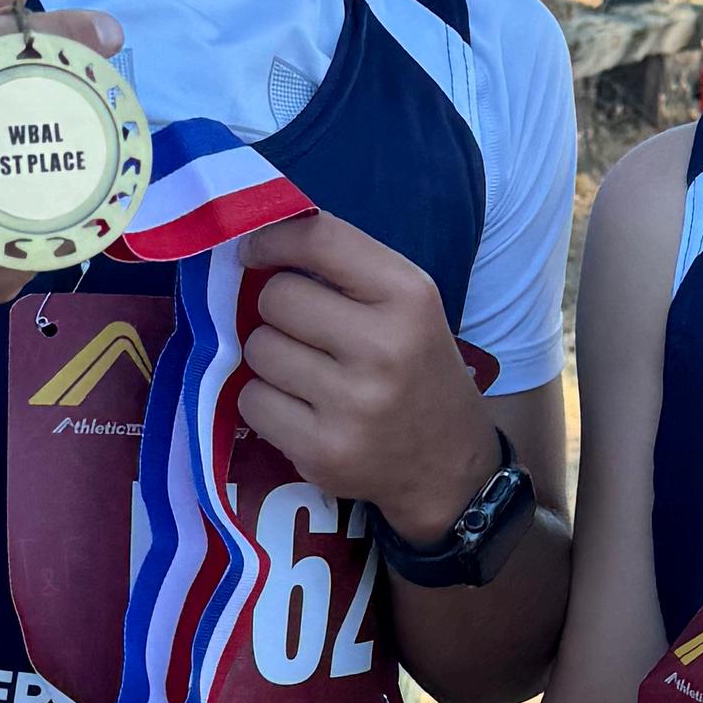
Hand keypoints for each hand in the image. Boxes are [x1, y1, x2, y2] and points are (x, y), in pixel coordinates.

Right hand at [0, 0, 126, 332]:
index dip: (50, 34)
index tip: (103, 30)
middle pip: (15, 109)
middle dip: (77, 87)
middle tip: (109, 75)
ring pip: (43, 174)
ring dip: (83, 146)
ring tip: (98, 127)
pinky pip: (42, 228)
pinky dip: (63, 204)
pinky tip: (64, 190)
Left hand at [236, 209, 498, 538]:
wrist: (450, 464)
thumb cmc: (416, 367)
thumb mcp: (406, 304)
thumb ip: (344, 268)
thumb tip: (253, 238)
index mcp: (410, 297)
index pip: (319, 239)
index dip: (272, 238)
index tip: (254, 251)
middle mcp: (384, 347)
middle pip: (276, 298)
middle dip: (278, 312)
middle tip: (306, 332)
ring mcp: (353, 404)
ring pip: (258, 350)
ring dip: (272, 359)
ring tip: (309, 375)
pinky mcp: (323, 451)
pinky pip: (252, 402)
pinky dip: (267, 403)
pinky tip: (303, 411)